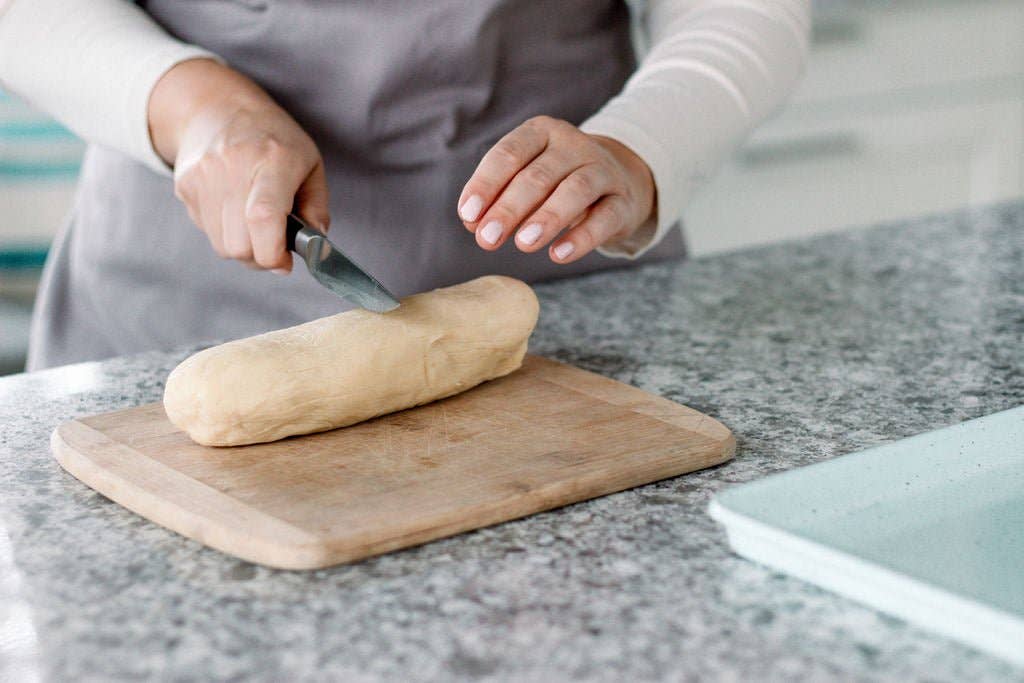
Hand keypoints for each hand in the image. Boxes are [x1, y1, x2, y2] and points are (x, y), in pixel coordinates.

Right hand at [148, 59, 328, 272]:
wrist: (219, 108)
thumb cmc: (274, 139)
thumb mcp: (310, 166)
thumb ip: (317, 210)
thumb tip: (315, 249)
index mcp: (273, 160)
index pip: (263, 217)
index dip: (273, 253)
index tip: (285, 263)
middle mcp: (233, 167)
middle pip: (239, 244)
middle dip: (261, 257)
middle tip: (274, 246)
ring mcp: (203, 176)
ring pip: (222, 245)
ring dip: (243, 247)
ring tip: (255, 225)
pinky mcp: (185, 186)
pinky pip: (206, 231)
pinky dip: (224, 231)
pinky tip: (234, 209)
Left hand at [457, 116, 654, 262]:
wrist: (617, 179)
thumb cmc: (556, 180)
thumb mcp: (526, 178)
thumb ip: (498, 197)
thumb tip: (474, 224)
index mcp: (541, 132)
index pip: (509, 153)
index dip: (486, 184)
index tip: (468, 216)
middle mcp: (573, 145)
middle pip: (539, 176)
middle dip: (509, 208)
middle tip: (487, 239)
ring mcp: (603, 171)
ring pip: (575, 191)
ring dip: (547, 218)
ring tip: (523, 244)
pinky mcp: (623, 202)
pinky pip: (604, 218)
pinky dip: (582, 237)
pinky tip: (559, 254)